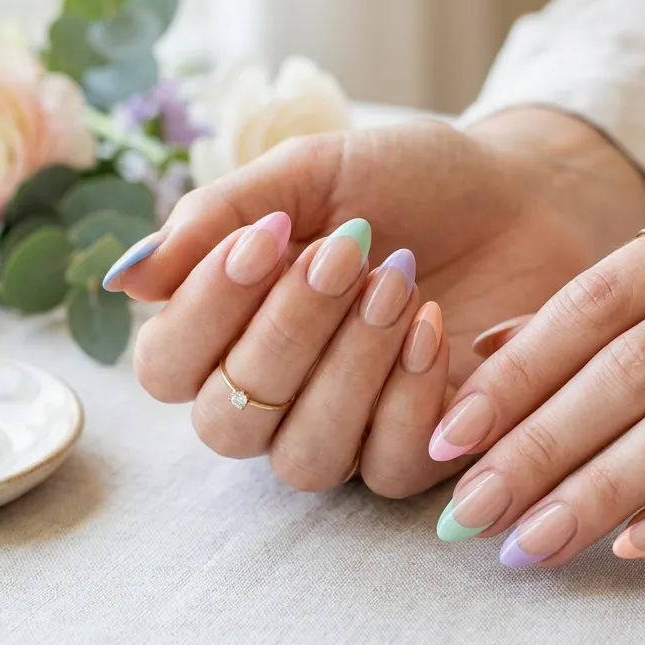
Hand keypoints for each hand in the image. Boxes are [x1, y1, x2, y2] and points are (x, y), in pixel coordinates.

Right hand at [109, 109, 644, 496]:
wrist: (517, 194)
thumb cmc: (407, 182)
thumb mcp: (312, 174)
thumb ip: (220, 218)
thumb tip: (127, 279)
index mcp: (231, 329)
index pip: (167, 366)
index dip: (206, 313)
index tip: (268, 240)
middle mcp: (275, 395)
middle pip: (228, 424)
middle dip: (285, 334)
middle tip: (347, 252)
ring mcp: (344, 430)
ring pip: (304, 457)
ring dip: (346, 370)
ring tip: (395, 283)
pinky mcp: (417, 449)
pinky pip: (385, 469)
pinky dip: (406, 400)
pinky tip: (432, 327)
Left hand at [431, 183, 644, 563]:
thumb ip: (613, 313)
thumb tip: (486, 360)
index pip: (597, 297)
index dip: (518, 370)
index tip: (451, 435)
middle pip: (638, 361)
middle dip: (543, 442)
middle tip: (472, 509)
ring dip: (607, 485)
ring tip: (535, 540)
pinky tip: (638, 543)